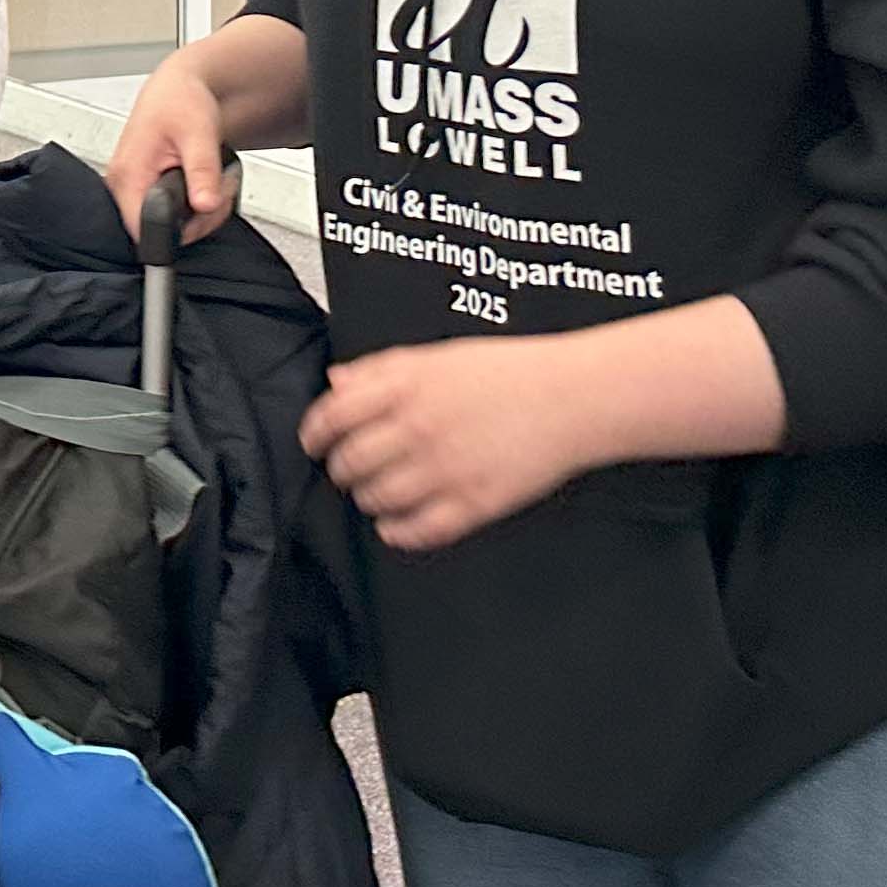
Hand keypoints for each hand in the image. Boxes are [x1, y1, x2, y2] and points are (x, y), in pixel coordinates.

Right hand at [105, 57, 237, 243]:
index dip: (181, 230)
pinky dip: (193, 206)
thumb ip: (202, 171)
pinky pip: (169, 214)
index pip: (145, 231)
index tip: (206, 207)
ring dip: (200, 212)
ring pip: (169, 226)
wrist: (178, 87)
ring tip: (212, 180)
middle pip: (161, 232)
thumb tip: (205, 205)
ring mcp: (133, 188)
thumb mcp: (199, 133)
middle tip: (217, 190)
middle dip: (199, 219)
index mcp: (128, 174)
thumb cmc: (181, 100)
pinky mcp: (144, 188)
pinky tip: (201, 184)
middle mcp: (124, 185)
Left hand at [302, 339, 598, 549]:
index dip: (314, 434)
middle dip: (340, 469)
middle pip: (349, 463)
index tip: (313, 443)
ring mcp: (444, 469)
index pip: (333, 416)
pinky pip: (417, 530)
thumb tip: (337, 382)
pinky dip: (397, 531)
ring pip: (377, 499)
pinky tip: (396, 523)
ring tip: (375, 493)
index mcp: (406, 386)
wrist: (572, 397)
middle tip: (346, 470)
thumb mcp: (437, 355)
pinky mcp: (472, 503)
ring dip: (367, 499)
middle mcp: (418, 428)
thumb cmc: (510, 371)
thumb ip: (381, 369)